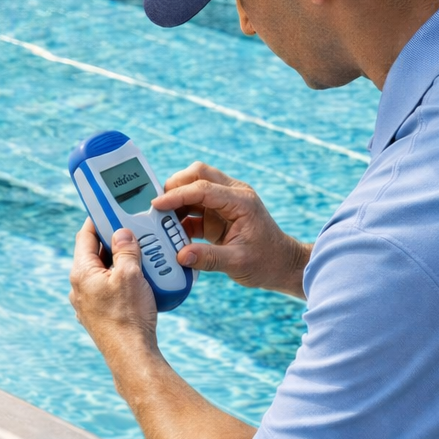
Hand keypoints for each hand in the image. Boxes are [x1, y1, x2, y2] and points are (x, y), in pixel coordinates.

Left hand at [69, 220, 158, 364]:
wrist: (131, 355)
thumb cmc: (129, 315)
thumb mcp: (130, 274)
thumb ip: (125, 250)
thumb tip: (121, 233)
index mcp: (81, 273)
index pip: (86, 236)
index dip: (98, 220)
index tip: (109, 209)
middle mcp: (79, 288)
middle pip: (95, 255)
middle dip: (115, 242)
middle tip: (134, 231)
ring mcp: (88, 303)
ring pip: (103, 273)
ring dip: (120, 263)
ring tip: (142, 255)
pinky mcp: (99, 316)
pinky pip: (109, 290)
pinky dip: (122, 281)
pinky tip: (140, 282)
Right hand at [154, 162, 310, 297]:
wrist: (281, 265)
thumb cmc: (266, 261)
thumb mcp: (238, 263)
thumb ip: (209, 258)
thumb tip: (181, 255)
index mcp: (241, 201)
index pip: (203, 189)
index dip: (177, 195)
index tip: (156, 205)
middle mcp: (233, 195)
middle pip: (198, 174)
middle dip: (175, 186)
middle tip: (157, 205)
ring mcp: (225, 202)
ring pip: (194, 187)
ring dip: (176, 200)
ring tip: (160, 219)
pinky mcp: (218, 213)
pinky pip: (194, 207)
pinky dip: (180, 215)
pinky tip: (171, 230)